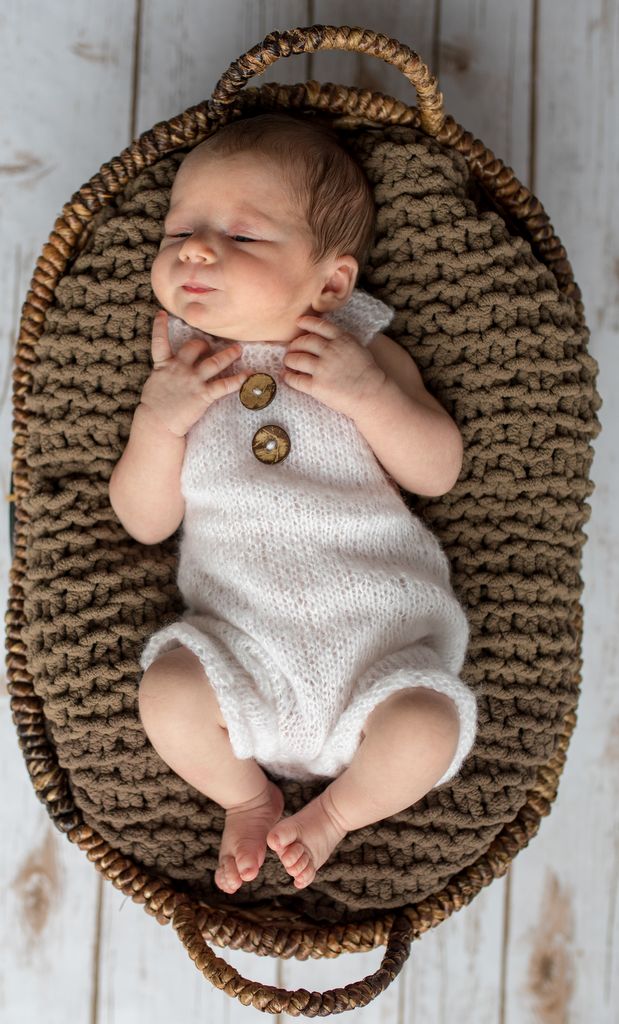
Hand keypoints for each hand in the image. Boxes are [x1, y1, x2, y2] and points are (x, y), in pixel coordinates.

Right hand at [139, 310, 249, 436]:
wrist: (157, 424)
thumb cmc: (154, 407)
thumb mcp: (154, 384)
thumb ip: (163, 373)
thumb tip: (167, 370)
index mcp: (164, 365)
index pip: (160, 341)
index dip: (160, 326)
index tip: (163, 313)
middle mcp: (179, 368)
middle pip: (195, 346)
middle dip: (204, 343)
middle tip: (211, 344)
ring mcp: (192, 380)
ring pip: (215, 362)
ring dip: (229, 354)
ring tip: (239, 349)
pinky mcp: (203, 394)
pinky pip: (225, 385)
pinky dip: (238, 380)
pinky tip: (248, 376)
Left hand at [282, 314, 385, 416]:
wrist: (372, 394)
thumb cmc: (368, 373)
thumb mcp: (358, 348)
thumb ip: (342, 340)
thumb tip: (324, 337)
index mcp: (342, 340)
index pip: (319, 325)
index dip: (306, 322)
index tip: (298, 322)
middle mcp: (330, 351)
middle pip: (304, 341)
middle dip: (295, 344)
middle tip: (292, 348)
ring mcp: (322, 369)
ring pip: (296, 359)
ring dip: (289, 359)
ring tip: (288, 362)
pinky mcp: (317, 386)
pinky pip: (296, 380)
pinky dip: (288, 377)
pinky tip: (287, 376)